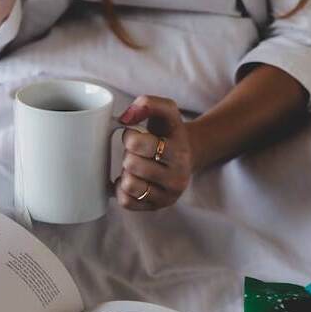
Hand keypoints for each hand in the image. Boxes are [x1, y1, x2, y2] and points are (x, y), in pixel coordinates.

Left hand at [114, 96, 194, 210]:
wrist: (187, 155)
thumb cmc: (169, 133)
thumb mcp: (166, 111)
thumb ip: (148, 103)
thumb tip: (125, 117)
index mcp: (179, 151)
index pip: (137, 143)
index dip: (129, 136)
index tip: (135, 134)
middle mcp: (177, 177)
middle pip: (131, 164)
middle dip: (129, 154)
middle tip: (137, 152)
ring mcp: (167, 196)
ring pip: (128, 185)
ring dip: (126, 173)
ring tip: (136, 167)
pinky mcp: (156, 207)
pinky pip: (126, 202)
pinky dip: (123, 190)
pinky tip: (133, 180)